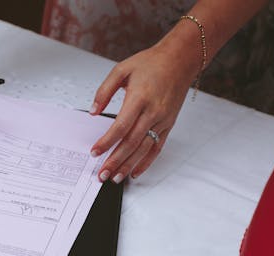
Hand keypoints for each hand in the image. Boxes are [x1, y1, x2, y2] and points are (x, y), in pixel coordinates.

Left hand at [90, 43, 196, 182]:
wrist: (180, 60)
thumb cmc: (151, 63)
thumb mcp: (121, 70)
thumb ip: (104, 91)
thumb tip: (93, 111)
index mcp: (139, 98)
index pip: (120, 127)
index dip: (106, 142)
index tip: (94, 152)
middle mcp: (152, 112)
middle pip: (131, 143)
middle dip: (115, 161)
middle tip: (102, 174)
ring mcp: (162, 121)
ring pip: (143, 149)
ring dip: (128, 166)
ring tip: (115, 178)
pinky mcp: (168, 125)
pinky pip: (157, 148)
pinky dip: (146, 162)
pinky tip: (135, 172)